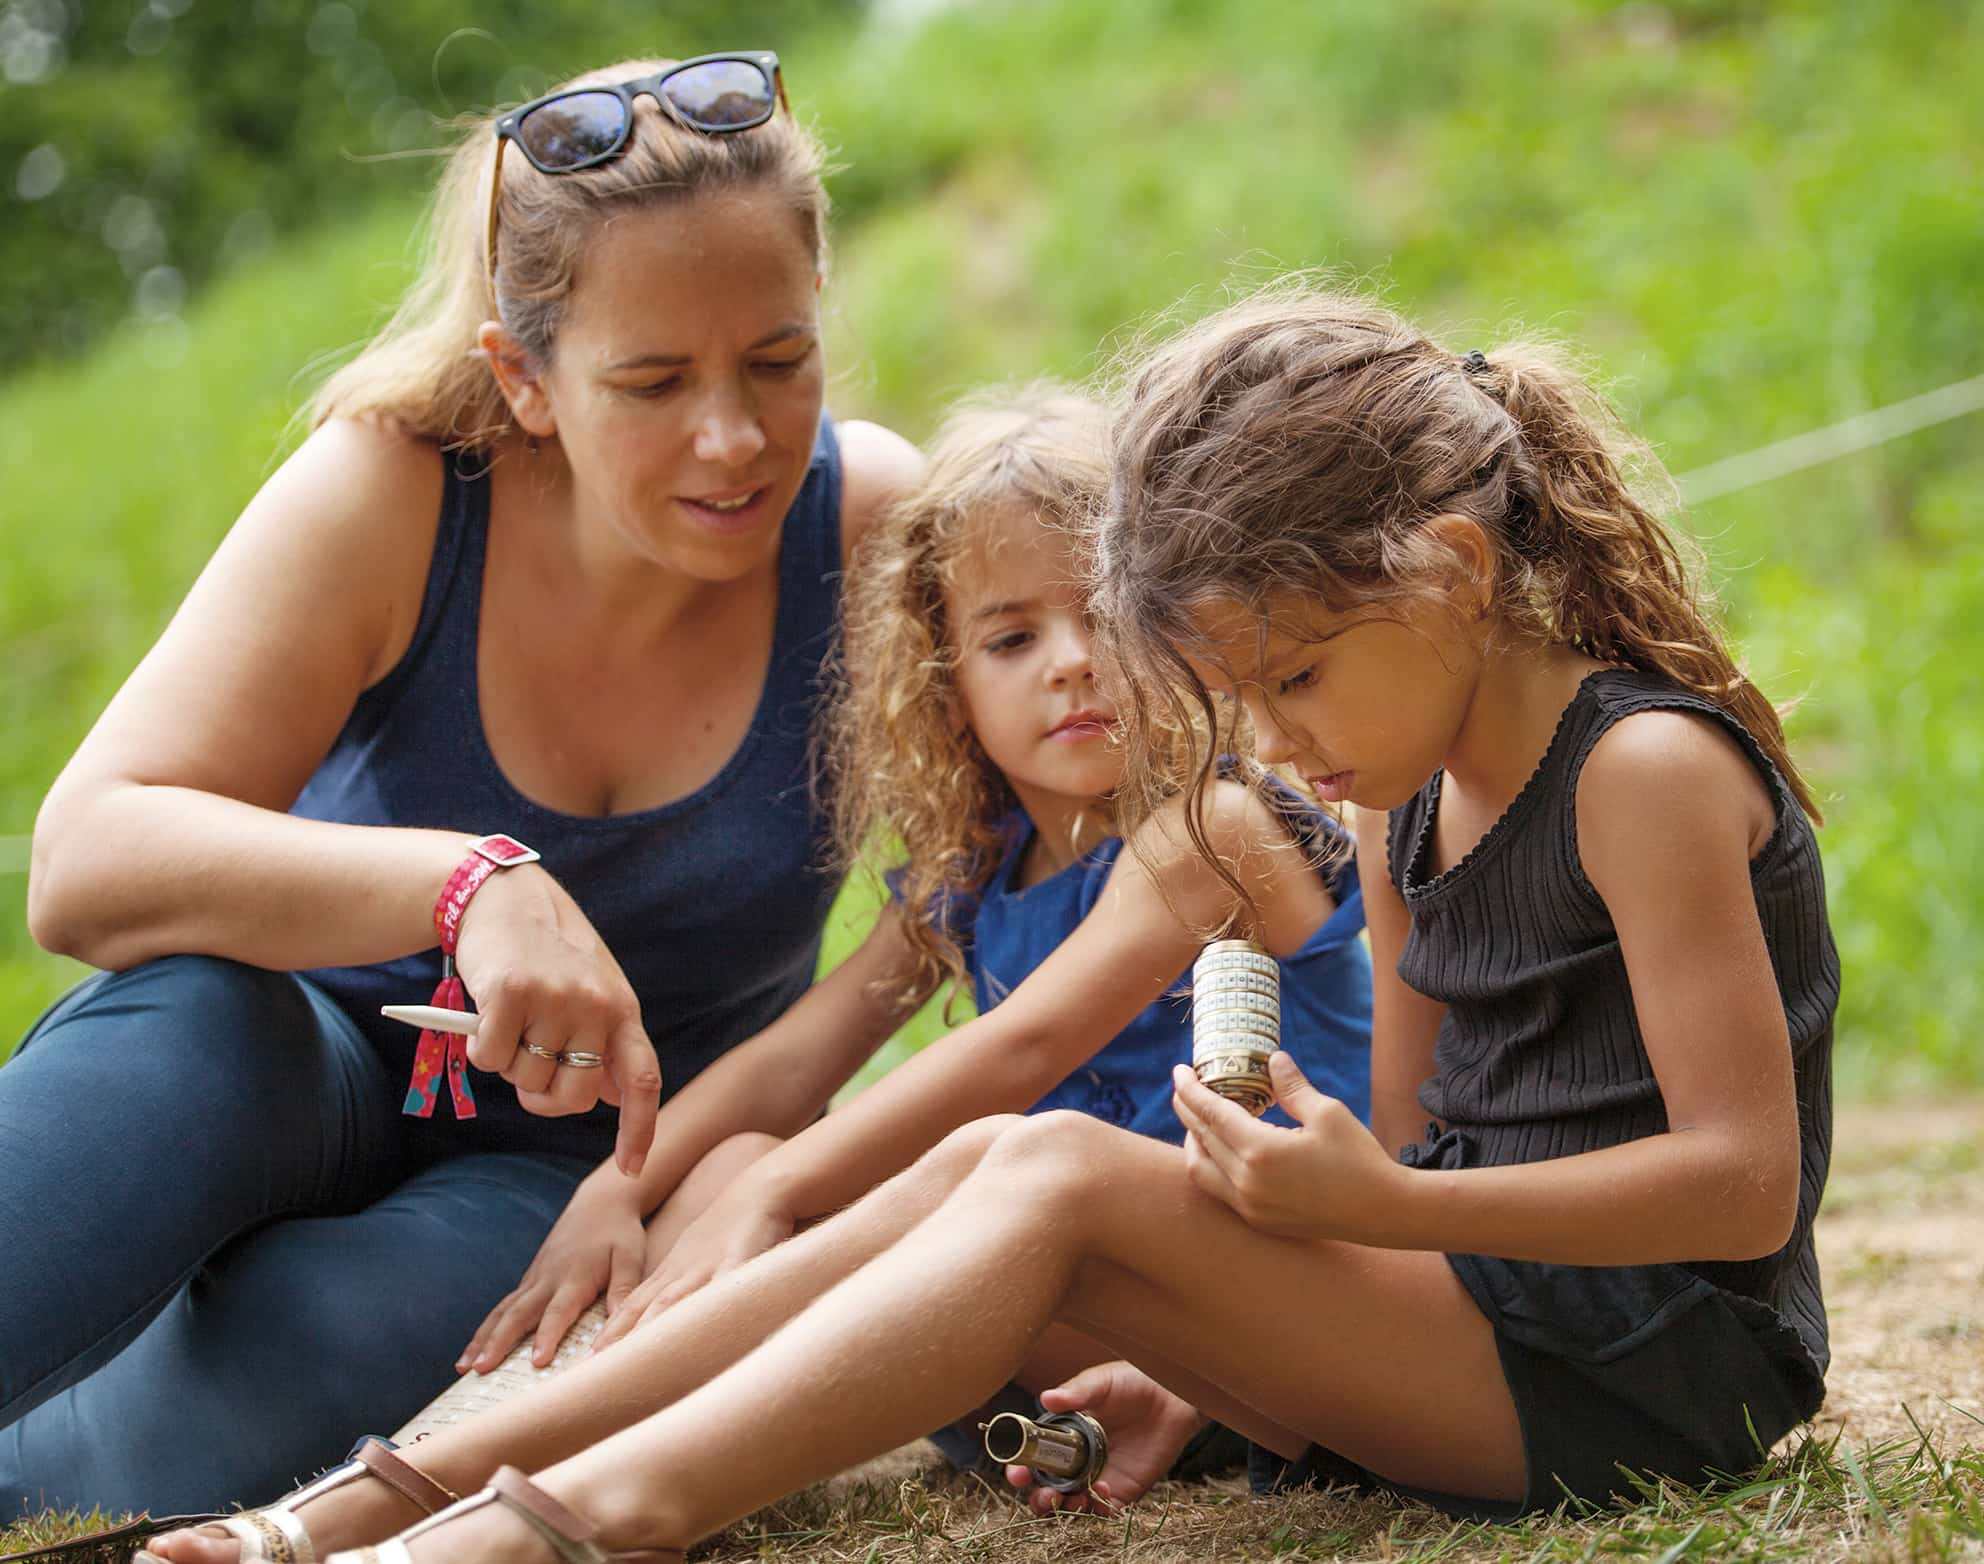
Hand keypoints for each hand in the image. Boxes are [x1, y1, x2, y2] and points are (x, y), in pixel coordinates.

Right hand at [451, 864, 662, 1175]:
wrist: (505, 896)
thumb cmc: (547, 952)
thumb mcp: (591, 991)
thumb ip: (604, 1041)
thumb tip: (610, 1098)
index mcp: (622, 1009)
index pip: (643, 1080)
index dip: (639, 1129)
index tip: (629, 1169)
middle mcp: (596, 1006)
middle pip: (572, 1097)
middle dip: (543, 1098)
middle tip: (527, 1070)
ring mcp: (555, 999)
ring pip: (524, 1079)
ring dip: (507, 1063)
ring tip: (510, 1019)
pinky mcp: (511, 993)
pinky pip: (489, 1059)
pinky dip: (478, 1048)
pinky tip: (484, 1013)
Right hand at [455, 1171, 647, 1373]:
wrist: (599, 1204)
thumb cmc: (619, 1233)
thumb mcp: (631, 1257)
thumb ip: (624, 1290)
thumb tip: (622, 1324)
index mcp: (574, 1277)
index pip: (558, 1312)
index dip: (547, 1336)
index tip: (537, 1361)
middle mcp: (547, 1280)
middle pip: (518, 1314)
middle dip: (498, 1342)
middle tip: (481, 1369)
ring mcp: (534, 1279)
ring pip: (503, 1312)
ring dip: (483, 1339)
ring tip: (465, 1368)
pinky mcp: (529, 1280)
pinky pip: (503, 1307)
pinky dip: (486, 1330)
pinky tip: (472, 1352)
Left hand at [590, 1178, 795, 1351]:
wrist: (758, 1192)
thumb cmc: (726, 1231)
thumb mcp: (694, 1261)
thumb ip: (677, 1291)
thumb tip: (659, 1325)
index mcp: (670, 1273)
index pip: (632, 1307)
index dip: (611, 1334)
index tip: (587, 1361)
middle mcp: (682, 1272)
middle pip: (645, 1308)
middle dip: (619, 1338)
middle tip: (595, 1367)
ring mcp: (707, 1267)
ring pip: (672, 1302)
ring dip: (649, 1329)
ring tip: (632, 1359)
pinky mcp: (737, 1262)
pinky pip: (721, 1289)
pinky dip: (708, 1308)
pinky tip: (701, 1330)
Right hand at [1004, 1361, 1205, 1514]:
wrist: (1172, 1396)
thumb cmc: (1132, 1381)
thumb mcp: (1101, 1382)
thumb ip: (1076, 1392)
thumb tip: (1045, 1398)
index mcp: (1062, 1432)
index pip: (1032, 1456)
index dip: (1020, 1468)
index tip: (1017, 1473)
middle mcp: (1075, 1458)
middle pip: (1046, 1487)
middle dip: (1040, 1497)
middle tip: (1045, 1495)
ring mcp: (1097, 1475)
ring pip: (1071, 1504)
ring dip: (1067, 1507)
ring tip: (1074, 1498)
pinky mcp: (1122, 1489)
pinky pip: (1104, 1510)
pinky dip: (1098, 1508)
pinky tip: (1102, 1488)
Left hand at [1170, 1054, 1402, 1241]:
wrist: (1383, 1212)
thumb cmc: (1359, 1159)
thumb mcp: (1327, 1113)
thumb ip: (1292, 1086)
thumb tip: (1272, 1059)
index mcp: (1261, 1151)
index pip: (1212, 1114)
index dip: (1191, 1090)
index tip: (1179, 1071)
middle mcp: (1247, 1182)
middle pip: (1202, 1139)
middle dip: (1188, 1110)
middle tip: (1183, 1088)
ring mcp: (1251, 1206)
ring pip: (1202, 1170)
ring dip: (1194, 1141)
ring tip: (1197, 1119)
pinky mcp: (1260, 1220)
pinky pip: (1218, 1191)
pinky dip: (1210, 1165)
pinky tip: (1219, 1150)